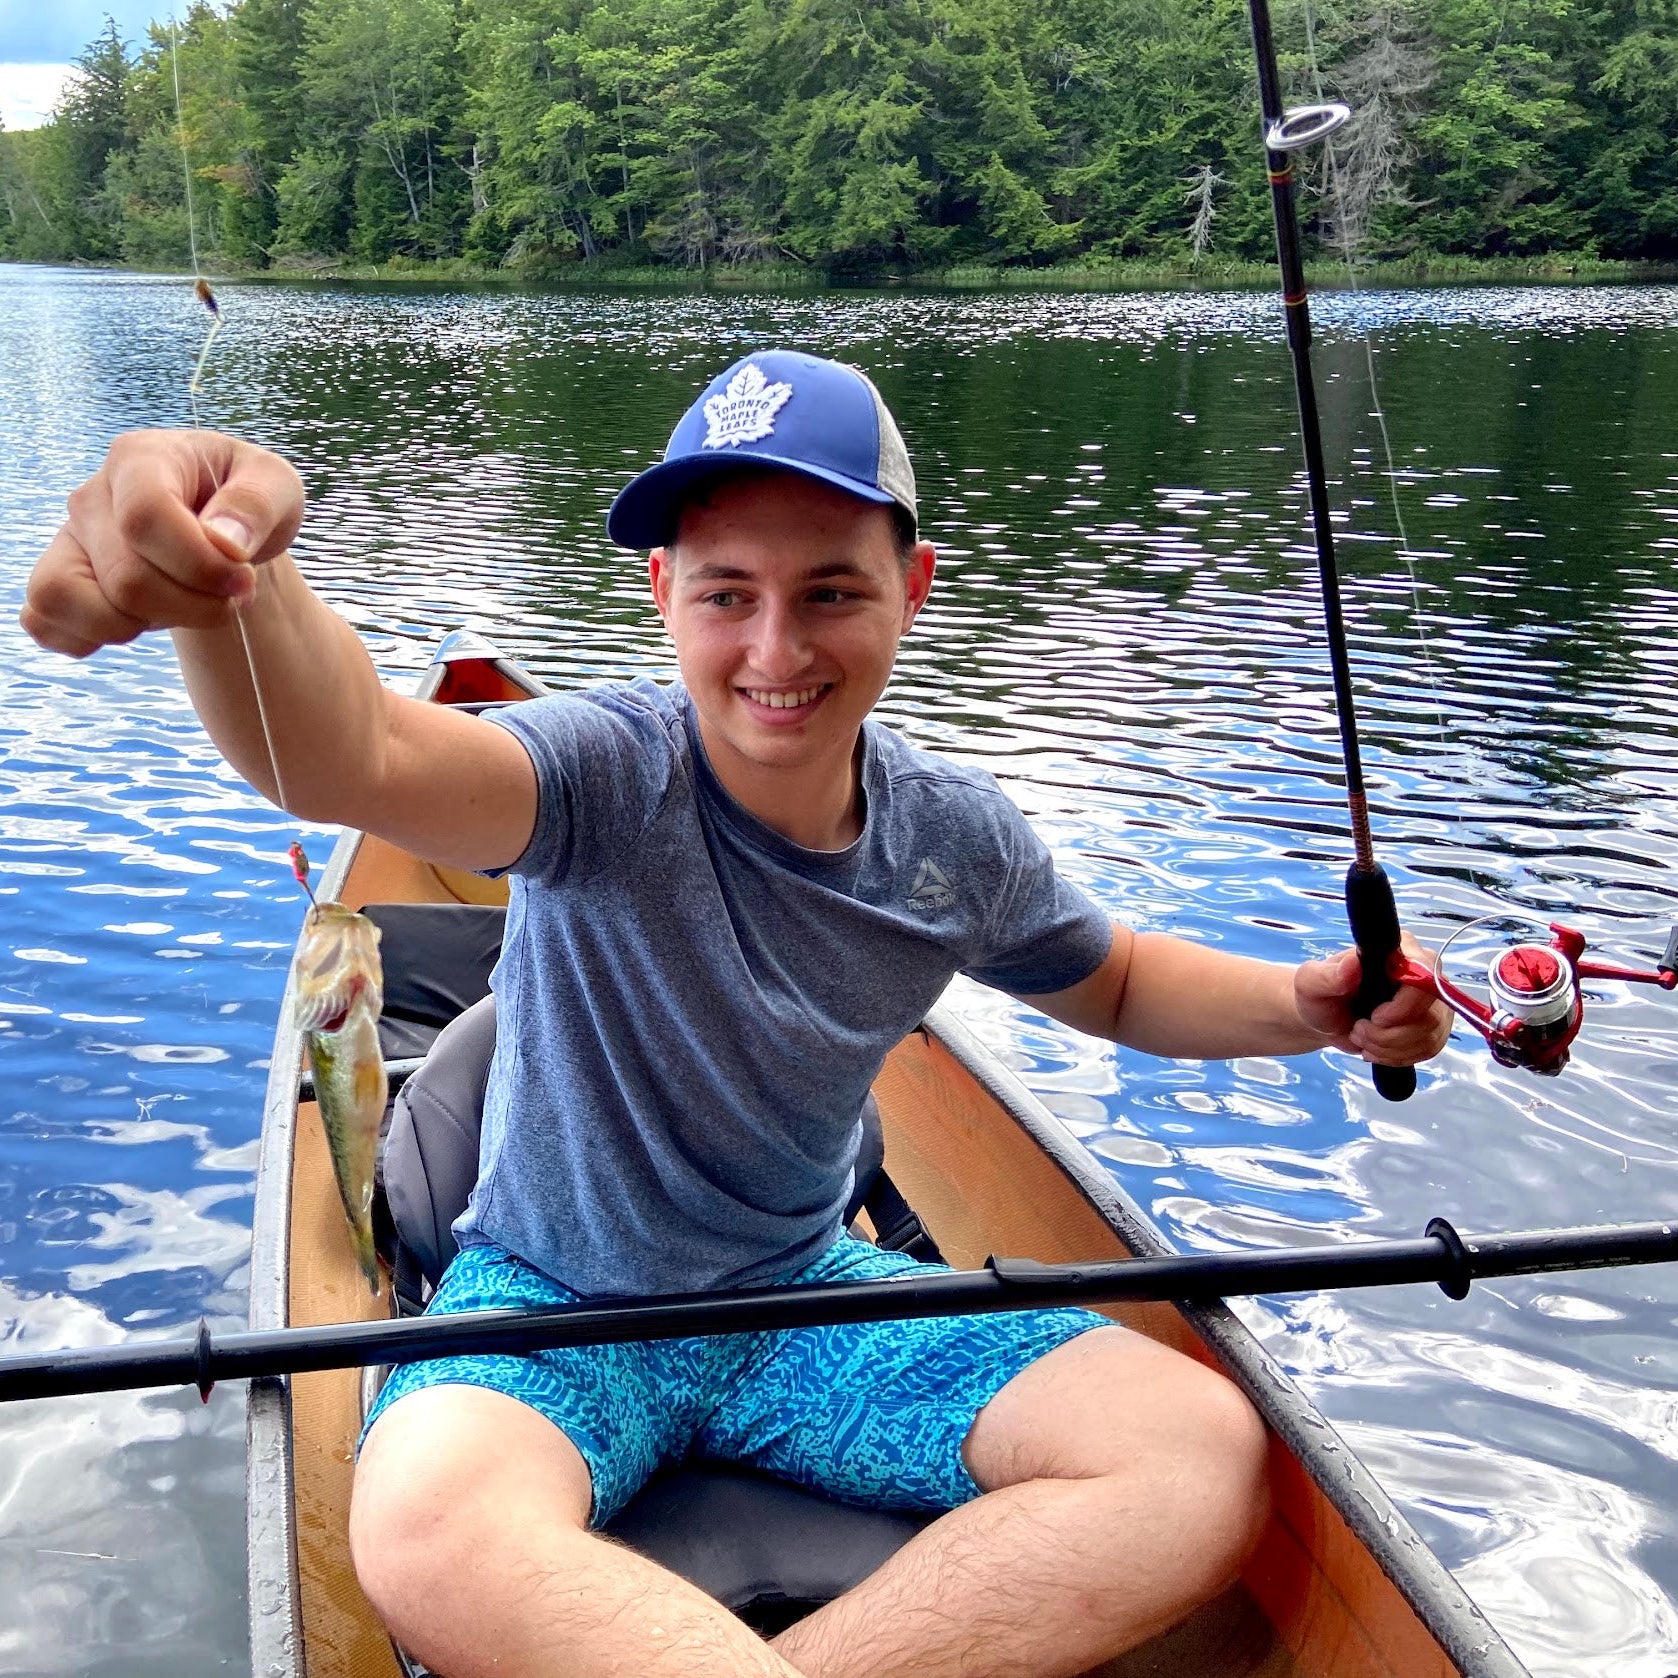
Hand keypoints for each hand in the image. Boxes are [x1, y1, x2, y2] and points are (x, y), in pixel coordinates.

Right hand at [20, 429, 304, 657]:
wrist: (223, 530)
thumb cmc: (247, 503)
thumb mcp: (278, 486)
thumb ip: (258, 504)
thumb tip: (226, 542)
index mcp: (141, 459)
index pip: (145, 517)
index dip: (201, 565)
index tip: (245, 580)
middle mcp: (92, 497)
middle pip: (127, 578)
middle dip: (196, 607)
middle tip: (233, 597)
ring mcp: (69, 540)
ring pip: (76, 602)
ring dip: (145, 624)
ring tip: (183, 605)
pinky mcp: (59, 580)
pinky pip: (44, 621)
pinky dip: (92, 638)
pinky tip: (140, 622)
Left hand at [1294, 937, 1450, 1066]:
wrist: (1325, 1019)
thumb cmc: (1319, 995)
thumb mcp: (1312, 983)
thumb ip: (1328, 975)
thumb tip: (1352, 964)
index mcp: (1397, 952)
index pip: (1424, 976)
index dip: (1403, 1006)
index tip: (1374, 1017)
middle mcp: (1422, 972)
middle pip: (1430, 1014)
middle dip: (1390, 1034)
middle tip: (1359, 1030)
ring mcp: (1431, 1001)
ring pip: (1429, 1036)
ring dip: (1390, 1047)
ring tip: (1362, 1037)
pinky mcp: (1432, 1025)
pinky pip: (1429, 1049)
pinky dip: (1398, 1056)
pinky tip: (1376, 1048)